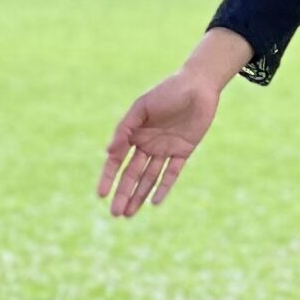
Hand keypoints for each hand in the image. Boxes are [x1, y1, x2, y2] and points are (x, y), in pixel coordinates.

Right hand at [98, 67, 219, 216]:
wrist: (198, 85)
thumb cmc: (167, 91)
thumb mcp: (141, 108)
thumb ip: (125, 129)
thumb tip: (108, 152)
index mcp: (134, 133)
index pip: (117, 160)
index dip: (108, 177)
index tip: (101, 194)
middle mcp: (147, 144)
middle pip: (132, 174)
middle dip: (123, 194)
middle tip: (115, 214)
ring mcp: (165, 149)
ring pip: (149, 177)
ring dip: (139, 195)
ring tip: (129, 214)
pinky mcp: (183, 151)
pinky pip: (171, 173)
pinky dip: (163, 187)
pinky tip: (154, 202)